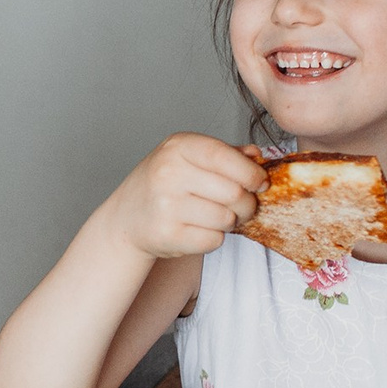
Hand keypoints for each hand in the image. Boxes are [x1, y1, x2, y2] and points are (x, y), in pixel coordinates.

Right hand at [99, 133, 266, 260]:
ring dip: (230, 222)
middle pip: (233, 192)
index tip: (261, 182)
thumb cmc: (162, 185)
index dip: (250, 172)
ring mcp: (166, 205)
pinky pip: (213, 240)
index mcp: (177, 147)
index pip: (224, 156)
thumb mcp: (187, 159)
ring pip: (226, 218)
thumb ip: (224, 154)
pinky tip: (200, 230)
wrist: (126, 219)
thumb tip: (256, 155)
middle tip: (244, 206)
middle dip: (247, 203)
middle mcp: (168, 174)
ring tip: (217, 217)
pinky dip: (214, 238)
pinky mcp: (167, 235)